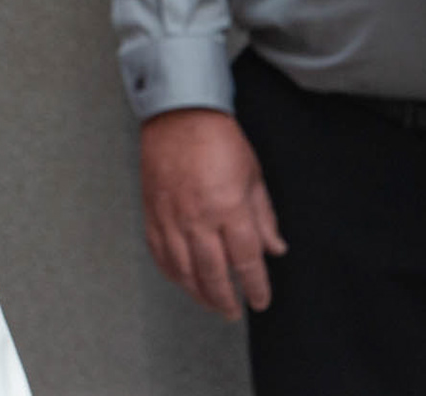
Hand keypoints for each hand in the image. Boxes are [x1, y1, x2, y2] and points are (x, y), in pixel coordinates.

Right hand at [140, 107, 286, 320]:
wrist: (178, 113)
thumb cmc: (217, 137)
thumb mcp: (253, 175)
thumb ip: (264, 216)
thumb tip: (274, 248)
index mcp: (229, 208)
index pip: (246, 261)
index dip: (255, 287)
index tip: (260, 300)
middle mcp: (198, 217)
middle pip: (212, 273)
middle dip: (225, 298)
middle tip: (232, 311)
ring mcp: (170, 215)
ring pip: (182, 268)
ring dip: (196, 291)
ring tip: (208, 302)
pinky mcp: (151, 210)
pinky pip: (158, 251)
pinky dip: (170, 270)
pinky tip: (180, 278)